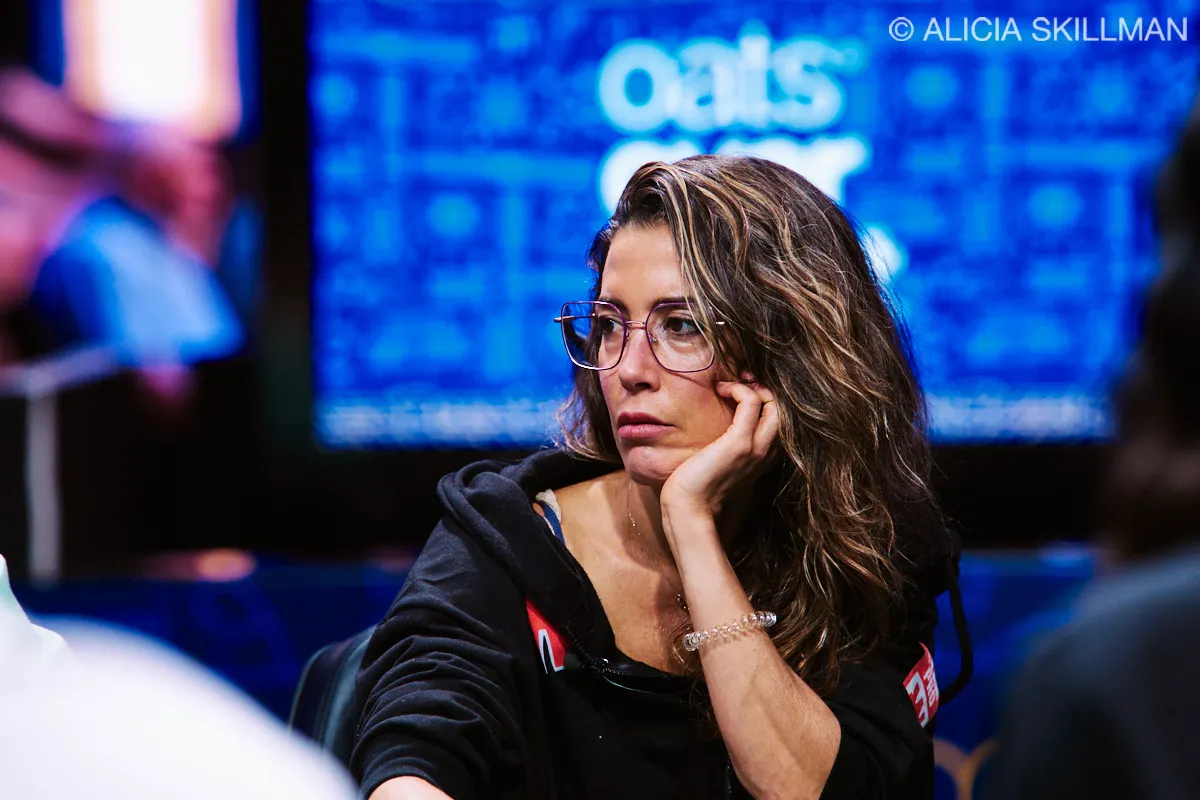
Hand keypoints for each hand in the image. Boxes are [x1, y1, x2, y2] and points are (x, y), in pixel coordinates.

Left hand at [660, 377, 780, 523]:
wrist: (688, 509)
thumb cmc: (696, 486)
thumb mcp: (718, 461)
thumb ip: (726, 445)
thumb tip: (717, 421)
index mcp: (763, 458)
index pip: (778, 421)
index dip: (764, 400)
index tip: (740, 390)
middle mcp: (766, 453)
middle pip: (782, 410)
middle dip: (764, 390)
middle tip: (739, 383)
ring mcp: (756, 448)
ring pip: (773, 404)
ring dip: (753, 387)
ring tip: (729, 386)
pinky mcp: (739, 442)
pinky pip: (751, 402)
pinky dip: (738, 389)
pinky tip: (721, 390)